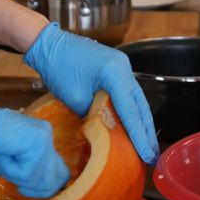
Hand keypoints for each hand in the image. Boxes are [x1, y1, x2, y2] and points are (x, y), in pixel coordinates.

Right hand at [0, 88, 69, 197]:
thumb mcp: (9, 166)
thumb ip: (29, 174)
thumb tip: (47, 190)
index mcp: (40, 139)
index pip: (59, 173)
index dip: (43, 187)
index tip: (22, 187)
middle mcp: (47, 135)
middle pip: (56, 179)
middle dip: (32, 185)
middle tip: (10, 171)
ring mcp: (44, 137)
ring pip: (38, 179)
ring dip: (14, 174)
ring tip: (0, 154)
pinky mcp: (38, 142)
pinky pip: (26, 173)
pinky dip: (8, 168)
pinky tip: (0, 150)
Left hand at [24, 23, 157, 163]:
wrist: (47, 43)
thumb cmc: (57, 68)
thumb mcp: (75, 98)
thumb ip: (94, 115)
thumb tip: (106, 129)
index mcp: (116, 73)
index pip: (131, 111)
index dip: (139, 136)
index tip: (147, 156)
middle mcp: (124, 68)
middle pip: (140, 105)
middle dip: (146, 131)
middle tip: (152, 155)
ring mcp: (121, 65)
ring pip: (136, 99)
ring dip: (141, 122)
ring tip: (146, 145)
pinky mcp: (115, 67)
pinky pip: (127, 93)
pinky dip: (131, 110)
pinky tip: (133, 126)